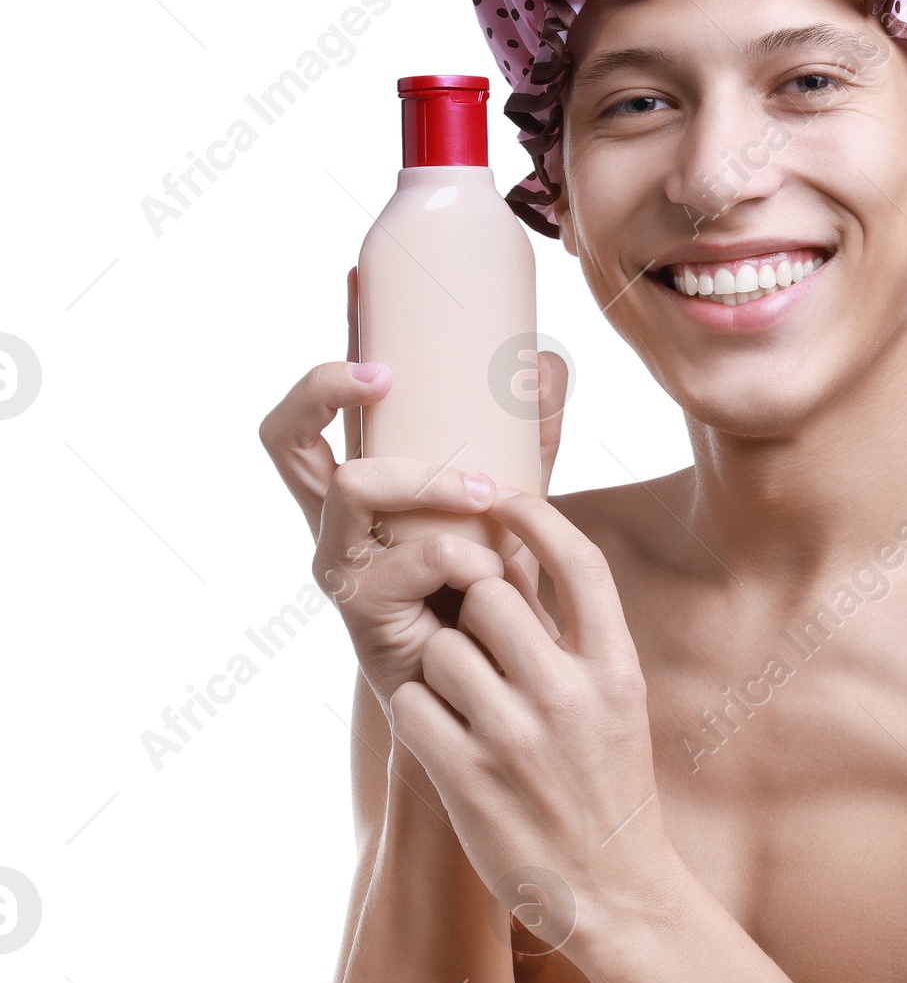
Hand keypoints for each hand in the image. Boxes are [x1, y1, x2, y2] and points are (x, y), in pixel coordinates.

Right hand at [258, 270, 570, 706]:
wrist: (491, 693)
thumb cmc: (488, 590)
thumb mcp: (510, 504)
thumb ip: (527, 440)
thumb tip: (546, 360)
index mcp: (359, 484)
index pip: (318, 409)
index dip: (327, 344)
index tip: (358, 288)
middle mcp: (334, 521)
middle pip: (284, 436)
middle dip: (325, 390)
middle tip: (385, 376)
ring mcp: (341, 566)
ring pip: (350, 487)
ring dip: (424, 478)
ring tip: (488, 493)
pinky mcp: (363, 615)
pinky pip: (404, 563)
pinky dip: (459, 556)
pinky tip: (493, 571)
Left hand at [388, 492, 671, 959]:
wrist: (614, 890)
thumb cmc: (607, 786)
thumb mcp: (615, 703)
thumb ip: (572, 634)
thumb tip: (520, 554)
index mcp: (615, 670)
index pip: (579, 563)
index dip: (537, 518)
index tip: (506, 500)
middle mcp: (571, 697)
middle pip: (491, 594)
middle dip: (472, 611)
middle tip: (479, 646)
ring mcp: (517, 739)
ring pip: (443, 648)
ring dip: (442, 667)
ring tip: (467, 704)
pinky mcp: (469, 780)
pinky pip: (416, 705)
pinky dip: (421, 715)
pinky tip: (447, 740)